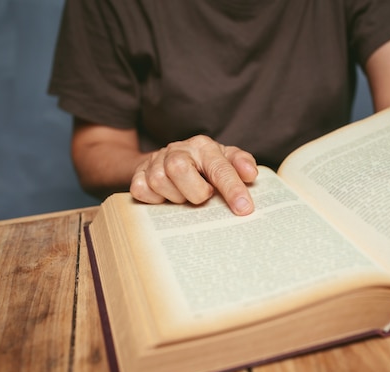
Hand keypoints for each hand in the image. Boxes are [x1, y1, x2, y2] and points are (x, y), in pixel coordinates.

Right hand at [130, 135, 258, 214]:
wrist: (169, 160)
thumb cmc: (203, 165)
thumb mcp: (225, 160)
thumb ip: (241, 163)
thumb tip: (251, 174)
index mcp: (203, 146)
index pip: (219, 167)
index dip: (232, 189)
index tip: (243, 208)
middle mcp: (178, 150)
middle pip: (178, 168)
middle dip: (194, 191)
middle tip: (204, 197)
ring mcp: (155, 161)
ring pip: (158, 181)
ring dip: (175, 197)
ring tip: (185, 196)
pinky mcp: (138, 174)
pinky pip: (140, 190)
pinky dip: (154, 199)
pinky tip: (165, 198)